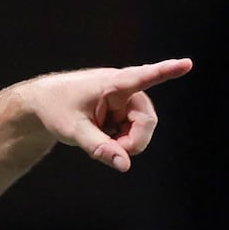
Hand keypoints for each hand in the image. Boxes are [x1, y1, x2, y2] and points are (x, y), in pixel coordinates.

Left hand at [16, 57, 191, 171]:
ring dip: (126, 142)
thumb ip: (100, 148)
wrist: (42, 103)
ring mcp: (125, 100)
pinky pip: (132, 131)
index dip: (167, 71)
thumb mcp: (74, 131)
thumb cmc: (56, 109)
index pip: (143, 76)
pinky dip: (120, 140)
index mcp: (112, 83)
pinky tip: (103, 137)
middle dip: (134, 141)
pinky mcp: (123, 110)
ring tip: (101, 143)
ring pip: (142, 128)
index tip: (186, 63)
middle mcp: (124, 88)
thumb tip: (125, 166)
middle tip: (114, 154)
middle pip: (146, 120)